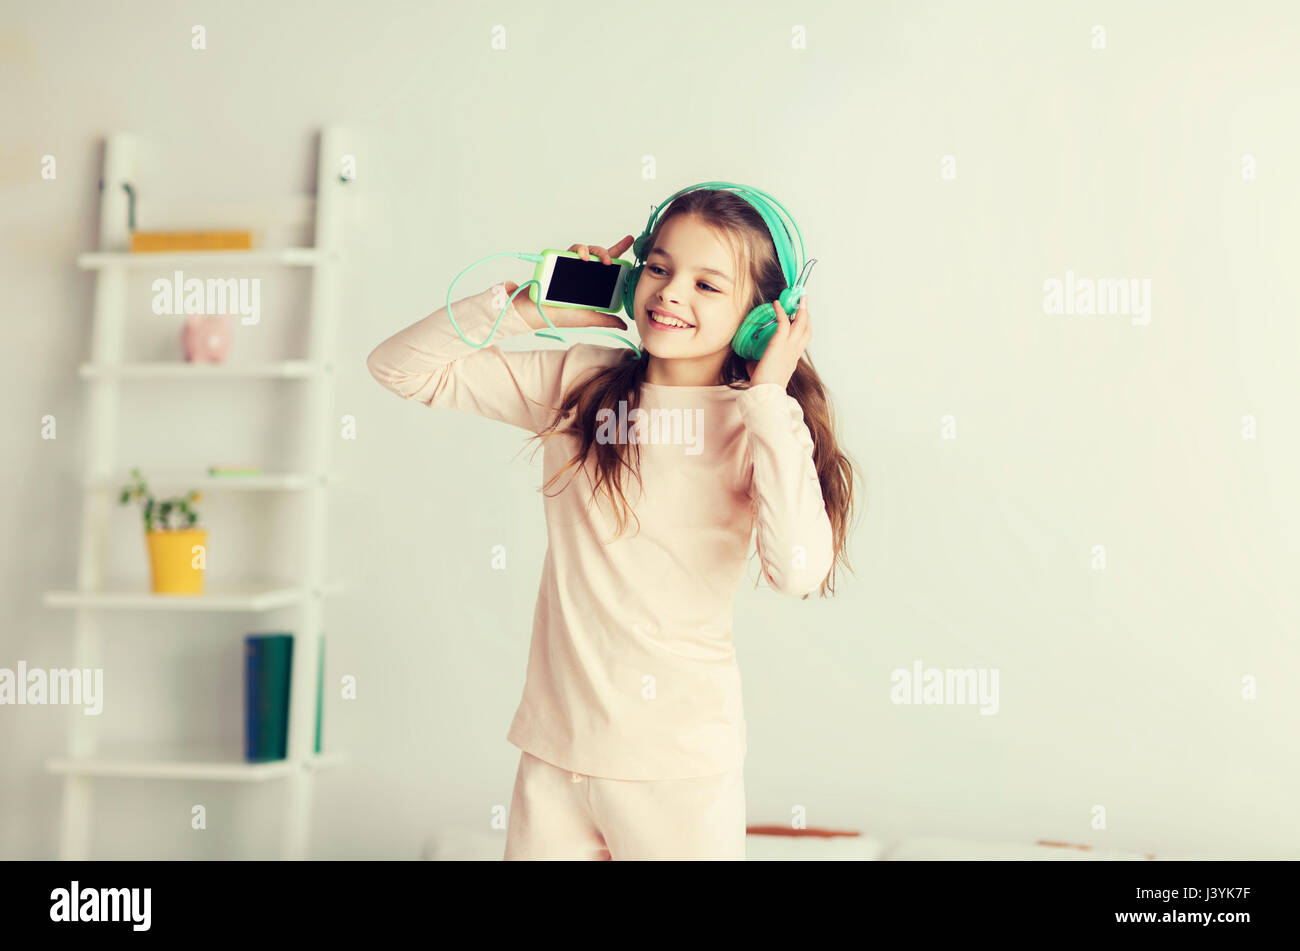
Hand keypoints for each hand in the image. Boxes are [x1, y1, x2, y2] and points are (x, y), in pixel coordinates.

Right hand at [503, 235, 634, 331]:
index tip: (630, 240)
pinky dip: (579, 250)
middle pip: (599, 254)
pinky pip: (571, 251)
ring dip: (593, 250)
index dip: (619, 252)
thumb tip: (625, 325)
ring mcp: (571, 265)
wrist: (538, 312)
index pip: (608, 265)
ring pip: (586, 249)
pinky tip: (582, 256)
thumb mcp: (590, 318)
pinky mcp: (560, 261)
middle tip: (610, 261)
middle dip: (608, 252)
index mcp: (592, 283)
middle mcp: (583, 272)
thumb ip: (607, 319)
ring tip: (594, 259)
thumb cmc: (562, 316)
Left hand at [745, 294, 811, 389]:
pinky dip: (781, 312)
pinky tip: (776, 304)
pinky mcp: (779, 344)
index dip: (803, 328)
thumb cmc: (763, 386)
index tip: (800, 318)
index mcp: (792, 359)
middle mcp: (794, 352)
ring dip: (801, 309)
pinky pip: (784, 323)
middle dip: (806, 314)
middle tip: (804, 302)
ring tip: (799, 298)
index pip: (802, 340)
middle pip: (806, 329)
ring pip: (801, 324)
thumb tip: (749, 361)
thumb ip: (758, 365)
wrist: (766, 393)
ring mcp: (789, 347)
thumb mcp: (762, 373)